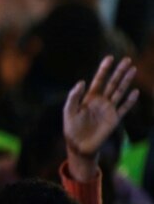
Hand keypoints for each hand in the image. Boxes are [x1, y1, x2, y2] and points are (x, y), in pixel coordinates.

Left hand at [63, 56, 138, 178]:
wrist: (79, 145)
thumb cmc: (71, 128)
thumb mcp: (68, 111)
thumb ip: (74, 96)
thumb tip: (82, 82)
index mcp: (89, 97)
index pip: (98, 80)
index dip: (104, 69)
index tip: (109, 58)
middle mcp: (101, 101)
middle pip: (112, 83)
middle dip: (119, 71)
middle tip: (126, 59)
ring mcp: (109, 109)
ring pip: (120, 91)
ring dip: (126, 81)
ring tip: (133, 69)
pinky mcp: (114, 119)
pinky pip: (124, 108)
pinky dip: (130, 100)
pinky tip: (135, 92)